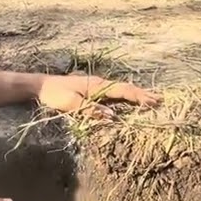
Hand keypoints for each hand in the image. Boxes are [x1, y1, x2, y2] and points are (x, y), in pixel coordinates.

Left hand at [37, 74, 159, 116]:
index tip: (153, 102)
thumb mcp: (72, 104)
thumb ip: (91, 111)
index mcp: (97, 86)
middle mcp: (99, 83)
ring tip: (150, 98)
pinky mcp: (92, 89)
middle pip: (125, 88)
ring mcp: (96, 85)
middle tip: (159, 100)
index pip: (123, 91)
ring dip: (136, 94)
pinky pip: (113, 92)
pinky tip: (129, 98)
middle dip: (142, 94)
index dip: (139, 97)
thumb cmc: (55, 94)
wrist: (41, 86)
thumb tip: (112, 116)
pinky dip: (125, 95)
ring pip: (121, 89)